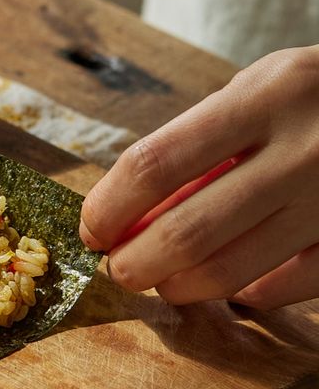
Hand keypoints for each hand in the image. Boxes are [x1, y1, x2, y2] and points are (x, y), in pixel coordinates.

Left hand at [79, 45, 318, 308]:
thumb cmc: (311, 100)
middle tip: (119, 268)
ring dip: (178, 286)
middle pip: (187, 231)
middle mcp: (304, 150)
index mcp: (265, 97)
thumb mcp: (255, 93)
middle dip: (134, 263)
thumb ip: (195, 147)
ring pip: (229, 272)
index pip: (155, 162)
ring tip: (164, 279)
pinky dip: (242, 294)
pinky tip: (230, 281)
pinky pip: (282, 292)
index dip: (109, 206)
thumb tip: (128, 218)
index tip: (92, 230)